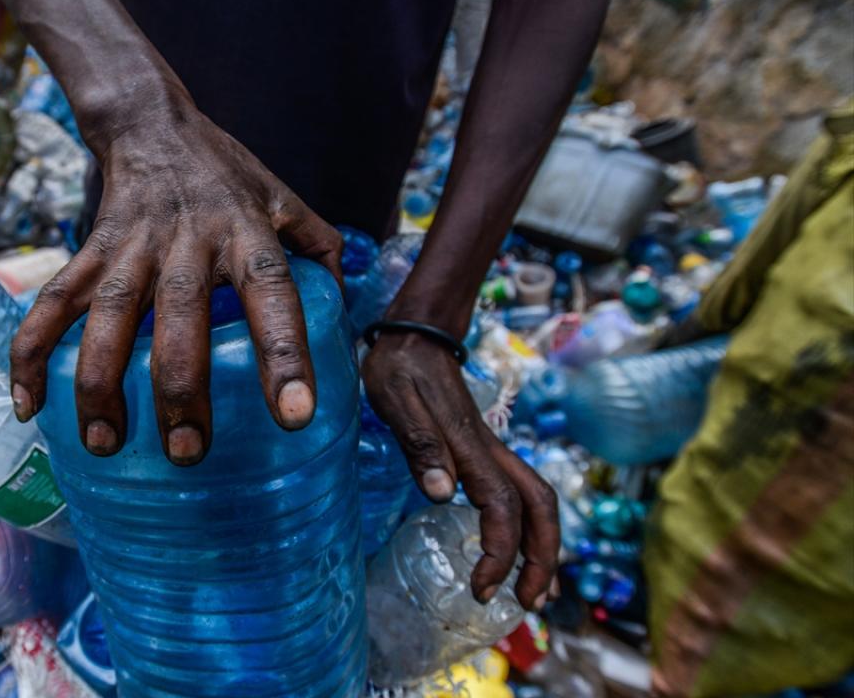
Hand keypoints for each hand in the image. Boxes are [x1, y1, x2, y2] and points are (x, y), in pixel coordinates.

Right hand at [9, 97, 343, 464]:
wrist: (151, 122)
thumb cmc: (228, 176)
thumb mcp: (285, 199)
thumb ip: (320, 252)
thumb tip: (344, 317)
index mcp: (247, 232)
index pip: (273, 293)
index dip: (285, 353)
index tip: (295, 415)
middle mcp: (187, 240)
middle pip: (181, 318)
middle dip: (180, 389)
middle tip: (186, 452)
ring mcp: (130, 246)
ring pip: (109, 318)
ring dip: (100, 384)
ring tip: (104, 443)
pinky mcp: (88, 251)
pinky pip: (53, 305)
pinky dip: (32, 354)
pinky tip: (31, 406)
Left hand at [362, 333, 559, 609]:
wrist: (415, 332)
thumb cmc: (400, 366)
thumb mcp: (396, 399)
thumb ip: (420, 445)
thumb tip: (442, 495)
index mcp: (470, 446)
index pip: (503, 507)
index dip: (500, 552)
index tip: (480, 587)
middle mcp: (490, 451)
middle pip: (541, 507)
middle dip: (542, 559)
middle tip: (526, 604)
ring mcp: (490, 450)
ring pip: (536, 500)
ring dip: (541, 546)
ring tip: (529, 590)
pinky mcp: (482, 450)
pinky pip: (518, 493)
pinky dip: (526, 527)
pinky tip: (511, 549)